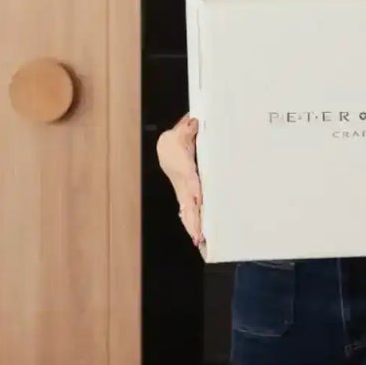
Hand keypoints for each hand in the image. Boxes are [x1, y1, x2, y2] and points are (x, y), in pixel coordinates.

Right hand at [156, 114, 204, 251]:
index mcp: (185, 170)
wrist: (166, 148)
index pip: (190, 183)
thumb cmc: (175, 142)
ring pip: (189, 212)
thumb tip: (194, 122)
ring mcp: (185, 191)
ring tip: (199, 242)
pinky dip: (193, 223)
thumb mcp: (181, 133)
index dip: (194, 192)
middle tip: (198, 237)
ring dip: (193, 227)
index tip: (198, 201)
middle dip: (192, 220)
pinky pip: (191, 210)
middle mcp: (184, 184)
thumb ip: (188, 129)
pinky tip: (197, 237)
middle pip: (188, 205)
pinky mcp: (187, 194)